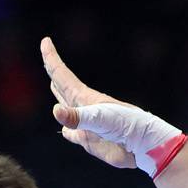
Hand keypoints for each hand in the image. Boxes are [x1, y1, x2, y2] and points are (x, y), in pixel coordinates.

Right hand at [40, 36, 184, 173]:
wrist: (141, 145)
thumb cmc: (125, 126)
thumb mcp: (100, 119)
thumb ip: (77, 117)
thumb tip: (56, 111)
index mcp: (84, 97)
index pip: (62, 74)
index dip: (52, 59)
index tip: (45, 41)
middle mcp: (83, 108)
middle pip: (63, 86)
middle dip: (54, 72)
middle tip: (47, 58)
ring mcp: (85, 124)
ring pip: (67, 107)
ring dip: (59, 96)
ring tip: (54, 84)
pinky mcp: (88, 140)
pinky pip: (72, 133)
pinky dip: (66, 129)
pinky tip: (65, 129)